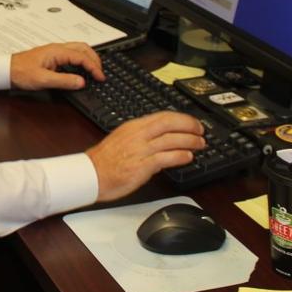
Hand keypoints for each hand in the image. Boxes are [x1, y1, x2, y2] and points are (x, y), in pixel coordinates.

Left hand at [9, 42, 103, 90]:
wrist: (6, 70)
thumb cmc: (21, 72)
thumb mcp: (43, 80)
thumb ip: (64, 81)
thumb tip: (81, 82)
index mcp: (57, 51)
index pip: (82, 57)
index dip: (94, 67)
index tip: (100, 77)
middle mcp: (58, 49)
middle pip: (83, 48)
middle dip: (95, 59)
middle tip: (101, 72)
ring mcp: (55, 52)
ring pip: (78, 50)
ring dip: (89, 58)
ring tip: (95, 70)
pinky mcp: (52, 57)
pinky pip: (72, 54)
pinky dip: (81, 60)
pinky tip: (81, 69)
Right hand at [86, 111, 206, 201]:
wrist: (90, 175)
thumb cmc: (104, 161)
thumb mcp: (122, 139)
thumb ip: (142, 137)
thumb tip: (161, 139)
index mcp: (133, 126)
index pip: (162, 116)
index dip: (181, 118)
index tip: (192, 123)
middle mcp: (138, 135)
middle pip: (170, 123)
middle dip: (189, 125)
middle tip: (201, 131)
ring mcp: (140, 150)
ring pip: (171, 139)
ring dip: (190, 141)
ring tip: (199, 144)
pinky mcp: (142, 165)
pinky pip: (166, 158)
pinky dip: (180, 156)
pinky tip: (188, 157)